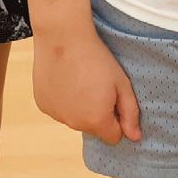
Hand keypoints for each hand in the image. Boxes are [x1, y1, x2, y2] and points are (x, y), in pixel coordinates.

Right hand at [31, 26, 142, 144]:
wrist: (63, 39)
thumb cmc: (97, 59)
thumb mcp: (122, 84)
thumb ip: (130, 113)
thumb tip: (135, 137)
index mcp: (97, 121)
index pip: (113, 137)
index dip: (118, 120)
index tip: (114, 98)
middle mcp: (74, 124)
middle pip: (93, 128)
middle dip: (98, 114)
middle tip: (97, 86)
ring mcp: (56, 115)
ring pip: (75, 119)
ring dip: (80, 108)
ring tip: (81, 80)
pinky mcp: (43, 105)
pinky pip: (59, 110)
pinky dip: (64, 100)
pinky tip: (65, 80)